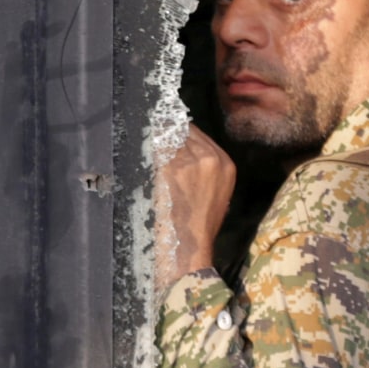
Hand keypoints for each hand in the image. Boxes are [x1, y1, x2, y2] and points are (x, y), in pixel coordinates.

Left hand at [156, 123, 236, 292]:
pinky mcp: (171, 168)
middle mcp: (211, 158)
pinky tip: (141, 146)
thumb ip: (207, 167)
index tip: (168, 126)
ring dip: (156, 137)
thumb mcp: (218, 190)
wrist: (191, 241)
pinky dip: (149, 148)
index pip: (201, 135)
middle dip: (169, 131)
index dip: (182, 130)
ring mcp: (190, 162)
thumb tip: (186, 149)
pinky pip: (157, 150)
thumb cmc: (203, 221)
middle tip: (153, 127)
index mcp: (226, 164)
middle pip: (185, 132)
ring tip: (145, 135)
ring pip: (169, 138)